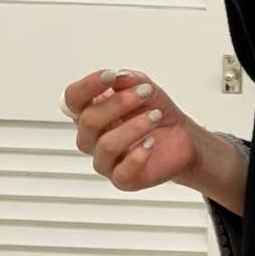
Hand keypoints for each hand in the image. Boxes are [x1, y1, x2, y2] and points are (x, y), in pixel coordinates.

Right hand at [63, 67, 202, 191]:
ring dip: (134, 127)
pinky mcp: (122, 179)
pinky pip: (121, 172)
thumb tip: (119, 77)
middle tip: (146, 93)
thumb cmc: (156, 113)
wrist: (182, 138)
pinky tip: (151, 143)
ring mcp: (104, 160)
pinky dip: (138, 155)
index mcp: (88, 112)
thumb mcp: (146, 88)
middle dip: (120, 103)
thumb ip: (130, 80)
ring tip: (155, 116)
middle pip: (89, 120)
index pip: (73, 99)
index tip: (109, 76)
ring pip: (106, 145)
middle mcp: (91, 138)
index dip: (87, 86)